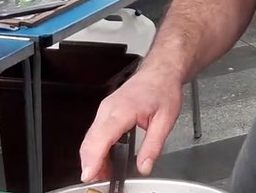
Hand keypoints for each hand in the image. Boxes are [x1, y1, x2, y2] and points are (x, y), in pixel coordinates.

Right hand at [79, 64, 183, 181]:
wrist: (160, 72)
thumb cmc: (163, 90)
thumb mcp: (165, 120)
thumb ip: (153, 146)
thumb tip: (144, 166)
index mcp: (123, 109)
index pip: (102, 137)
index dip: (94, 158)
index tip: (90, 175)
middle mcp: (109, 109)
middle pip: (90, 141)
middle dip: (91, 164)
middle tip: (100, 182)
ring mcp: (104, 109)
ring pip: (90, 139)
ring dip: (93, 158)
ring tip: (104, 175)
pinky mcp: (105, 112)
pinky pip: (94, 133)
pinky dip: (96, 149)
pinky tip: (104, 161)